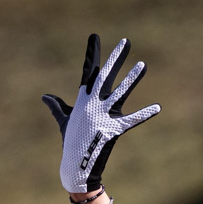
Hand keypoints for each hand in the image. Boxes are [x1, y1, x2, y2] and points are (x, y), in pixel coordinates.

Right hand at [42, 34, 160, 193]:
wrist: (75, 167)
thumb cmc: (71, 142)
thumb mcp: (63, 121)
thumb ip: (57, 107)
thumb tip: (45, 97)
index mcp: (83, 99)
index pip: (88, 71)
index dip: (92, 54)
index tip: (95, 37)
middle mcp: (92, 104)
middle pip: (105, 76)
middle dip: (116, 58)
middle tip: (126, 41)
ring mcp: (103, 116)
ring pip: (120, 93)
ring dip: (132, 79)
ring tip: (143, 65)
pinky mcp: (113, 129)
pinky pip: (132, 120)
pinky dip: (144, 114)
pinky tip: (157, 107)